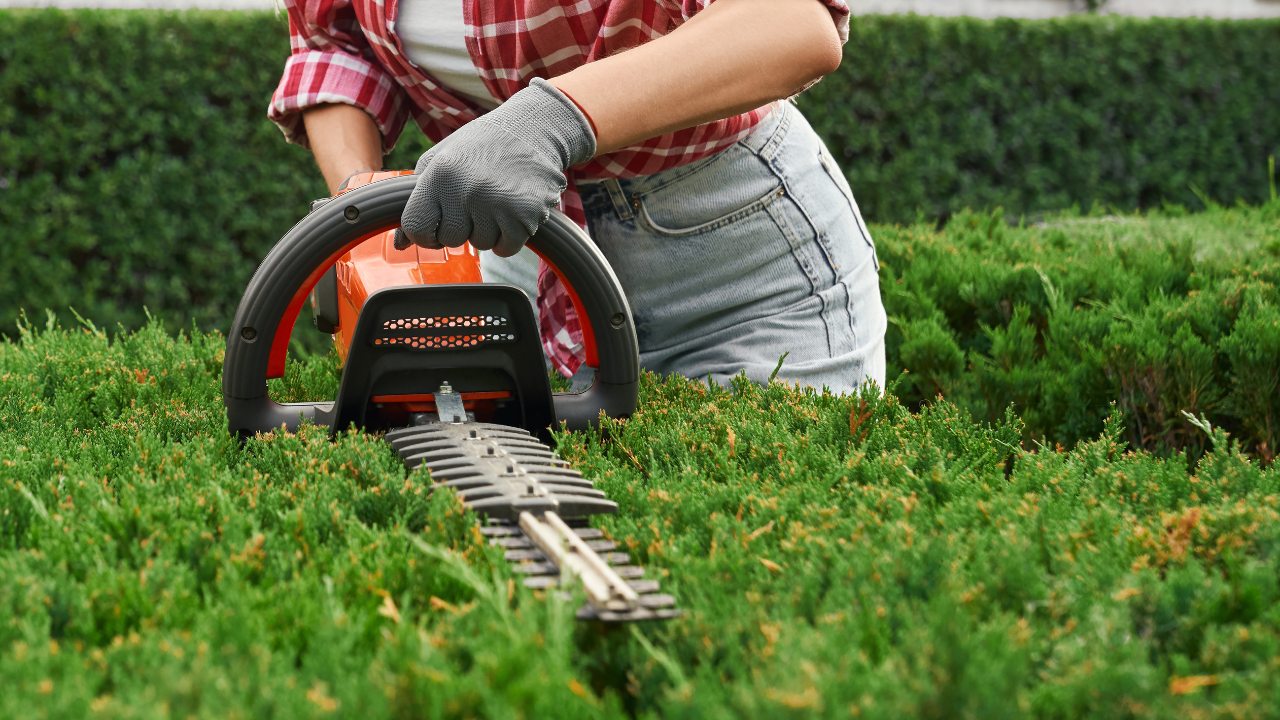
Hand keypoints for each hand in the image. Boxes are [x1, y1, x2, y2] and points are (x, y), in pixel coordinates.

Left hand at [395, 78, 595, 257]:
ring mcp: (498, 204)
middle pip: (450, 239)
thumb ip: (416, 198)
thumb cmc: (481, 146)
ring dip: (488, 229)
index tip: (436, 223)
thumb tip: (399, 244)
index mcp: (440, 174)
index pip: (415, 227)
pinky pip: (506, 248)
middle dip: (461, 226)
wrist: (533, 129)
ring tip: (496, 198)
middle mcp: (467, 190)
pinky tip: (511, 210)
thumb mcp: (440, 159)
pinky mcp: (526, 215)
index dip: (424, 232)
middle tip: (475, 200)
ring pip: (481, 244)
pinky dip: (509, 237)